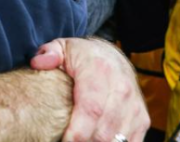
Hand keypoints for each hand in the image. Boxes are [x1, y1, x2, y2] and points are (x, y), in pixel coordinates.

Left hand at [31, 38, 148, 141]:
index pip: (91, 110)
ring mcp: (134, 107)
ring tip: (80, 138)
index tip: (63, 140)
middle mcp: (122, 90)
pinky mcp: (142, 120)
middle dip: (84, 141)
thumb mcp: (62, 47)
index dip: (77, 133)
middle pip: (104, 132)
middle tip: (67, 140)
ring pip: (117, 141)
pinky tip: (95, 139)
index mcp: (100, 72)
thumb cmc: (82, 56)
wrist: (112, 56)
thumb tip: (37, 63)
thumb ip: (48, 54)